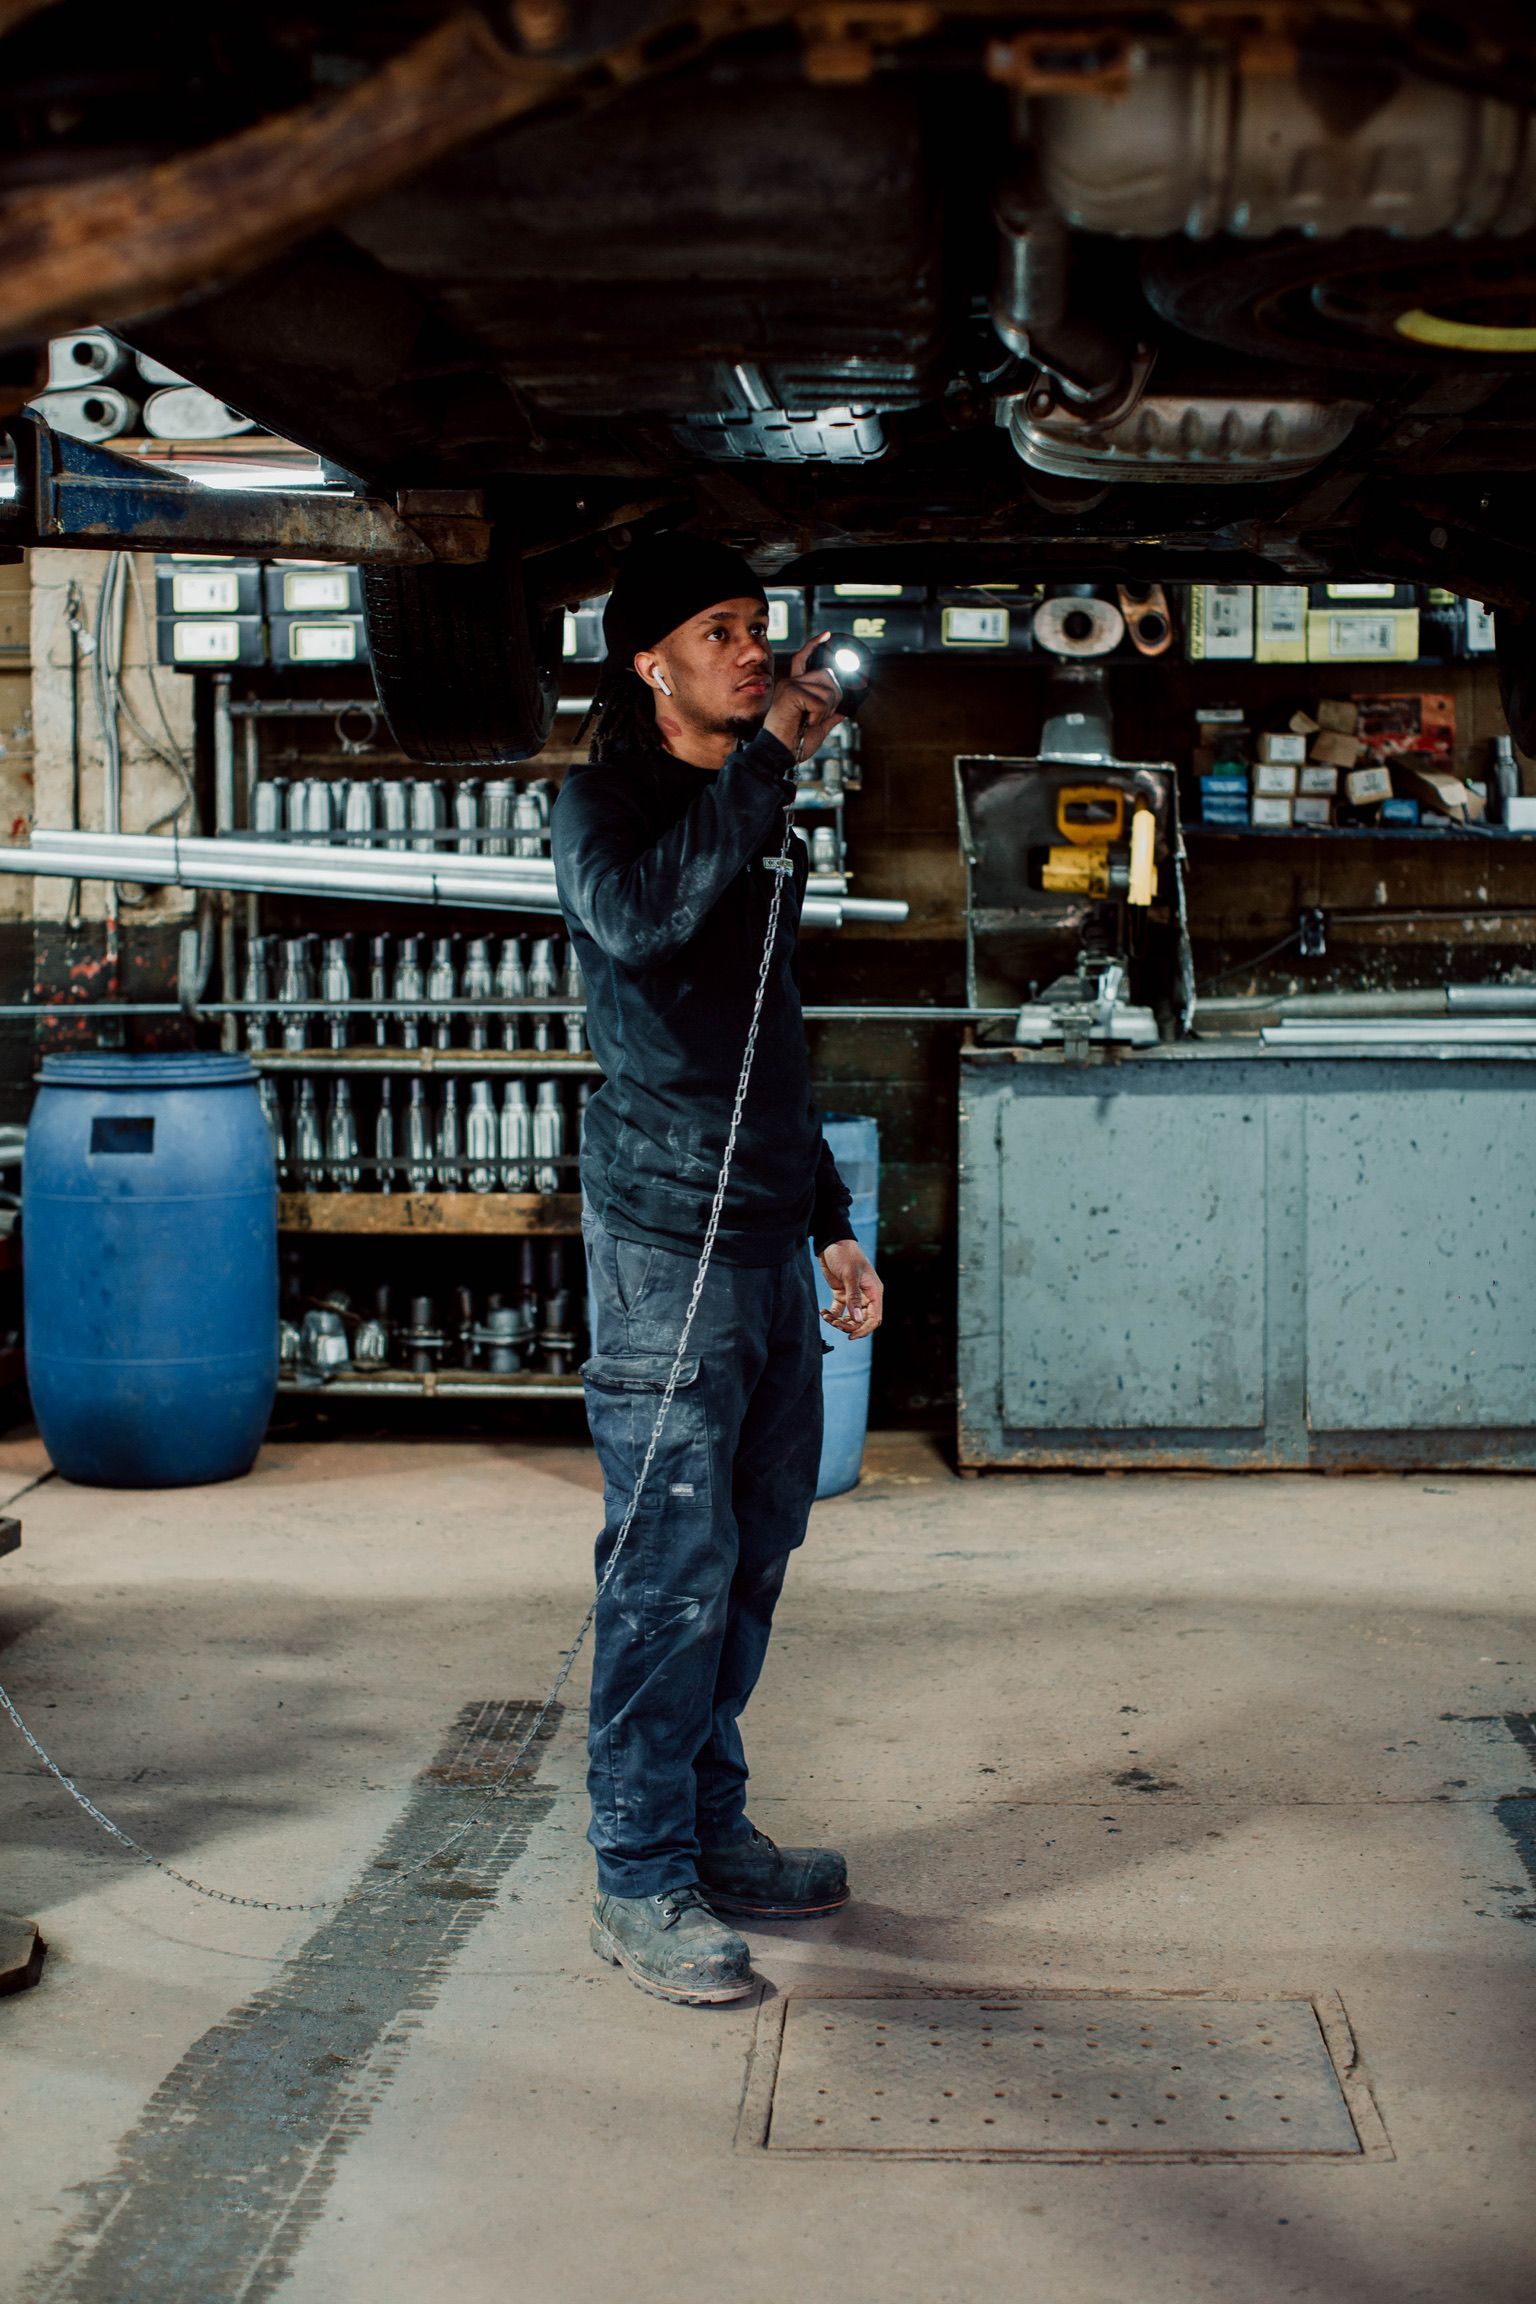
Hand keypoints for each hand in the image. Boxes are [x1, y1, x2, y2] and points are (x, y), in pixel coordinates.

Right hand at [764, 631, 844, 759]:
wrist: (779, 755)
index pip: (803, 658)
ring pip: (827, 689)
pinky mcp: (791, 693)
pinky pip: (819, 701)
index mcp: (794, 687)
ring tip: (809, 722)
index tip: (827, 635)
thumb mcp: (818, 727)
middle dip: (833, 698)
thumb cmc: (794, 743)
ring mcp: (790, 686)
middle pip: (827, 675)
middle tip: (818, 717)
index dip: (815, 645)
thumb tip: (845, 710)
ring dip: (826, 710)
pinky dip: (818, 716)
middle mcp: (791, 682)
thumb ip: (830, 716)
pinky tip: (805, 723)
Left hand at [818, 1238, 883, 1340]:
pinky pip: (839, 1310)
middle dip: (848, 1326)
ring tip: (827, 1318)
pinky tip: (823, 1312)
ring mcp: (853, 1295)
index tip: (851, 1335)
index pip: (874, 1318)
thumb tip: (856, 1320)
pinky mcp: (841, 1293)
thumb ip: (853, 1298)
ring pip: (849, 1317)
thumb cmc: (845, 1254)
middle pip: (861, 1320)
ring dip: (839, 1321)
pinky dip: (832, 1314)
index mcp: (874, 1291)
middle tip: (834, 1324)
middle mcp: (866, 1295)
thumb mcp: (850, 1275)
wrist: (831, 1242)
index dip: (864, 1329)